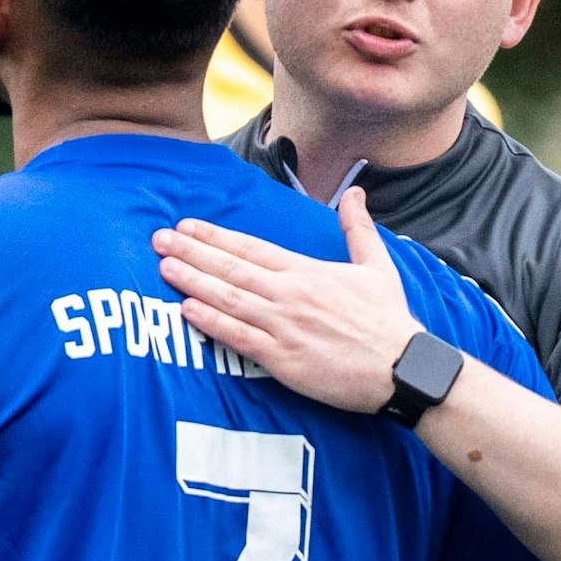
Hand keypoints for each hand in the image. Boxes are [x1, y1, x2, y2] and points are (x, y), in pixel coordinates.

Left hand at [152, 186, 421, 413]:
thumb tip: (355, 192)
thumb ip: (357, 228)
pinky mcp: (283, 360)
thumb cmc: (389, 319)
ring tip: (164, 268)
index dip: (216, 237)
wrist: (402, 368)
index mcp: (309, 272)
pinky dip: (211, 323)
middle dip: (192, 252)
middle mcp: (290, 295)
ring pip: (228, 300)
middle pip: (231, 269)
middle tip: (158, 240)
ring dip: (192, 282)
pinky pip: (238, 338)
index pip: (252, 248)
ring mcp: (284, 328)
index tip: (187, 226)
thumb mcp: (377, 266)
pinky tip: (186, 311)